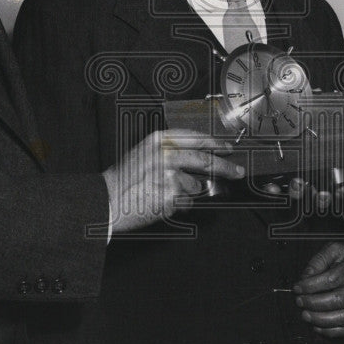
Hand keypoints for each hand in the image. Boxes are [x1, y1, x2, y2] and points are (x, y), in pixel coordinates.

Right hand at [102, 129, 243, 233]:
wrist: (106, 200)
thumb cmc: (123, 179)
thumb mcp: (144, 153)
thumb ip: (169, 152)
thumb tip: (199, 159)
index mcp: (159, 140)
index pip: (195, 137)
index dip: (215, 142)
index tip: (227, 147)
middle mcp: (166, 154)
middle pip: (205, 160)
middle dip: (225, 167)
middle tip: (237, 171)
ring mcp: (170, 176)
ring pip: (194, 187)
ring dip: (186, 194)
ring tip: (162, 193)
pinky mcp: (170, 196)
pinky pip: (185, 203)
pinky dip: (177, 206)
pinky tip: (159, 202)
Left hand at [293, 242, 343, 337]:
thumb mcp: (334, 250)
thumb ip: (318, 261)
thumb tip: (305, 278)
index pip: (332, 279)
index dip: (311, 285)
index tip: (298, 287)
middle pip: (338, 299)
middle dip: (314, 303)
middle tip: (300, 301)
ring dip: (321, 319)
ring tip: (306, 315)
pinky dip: (332, 331)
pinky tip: (318, 326)